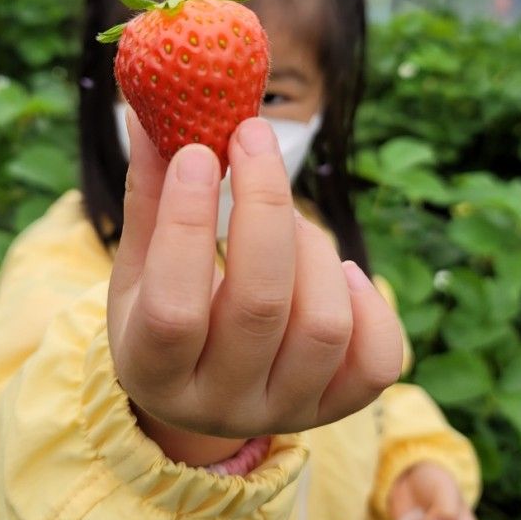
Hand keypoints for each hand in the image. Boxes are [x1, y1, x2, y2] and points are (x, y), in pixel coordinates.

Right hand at [107, 109, 402, 464]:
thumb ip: (150, 195)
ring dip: (311, 246)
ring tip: (290, 218)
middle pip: (259, 306)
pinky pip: (377, 358)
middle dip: (264, 206)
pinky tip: (342, 271)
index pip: (173, 311)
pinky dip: (369, 300)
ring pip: (323, 324)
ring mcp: (285, 408)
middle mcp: (221, 405)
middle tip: (253, 137)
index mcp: (154, 372)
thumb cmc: (164, 315)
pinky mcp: (337, 407)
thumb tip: (149, 111)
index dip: (187, 225)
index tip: (200, 151)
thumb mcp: (143, 265)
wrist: (204, 389)